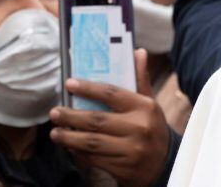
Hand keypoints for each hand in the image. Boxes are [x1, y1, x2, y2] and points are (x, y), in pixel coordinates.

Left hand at [50, 49, 170, 186]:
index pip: (112, 94)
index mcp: (145, 107)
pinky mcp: (124, 168)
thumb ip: (140, 79)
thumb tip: (138, 51)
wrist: (166, 163)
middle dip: (71, 117)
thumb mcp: (150, 103)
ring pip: (92, 142)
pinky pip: (94, 159)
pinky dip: (78, 153)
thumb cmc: (152, 127)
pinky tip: (70, 147)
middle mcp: (139, 127)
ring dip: (69, 138)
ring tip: (55, 133)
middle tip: (54, 112)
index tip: (69, 84)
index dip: (88, 88)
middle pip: (97, 120)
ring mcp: (132, 150)